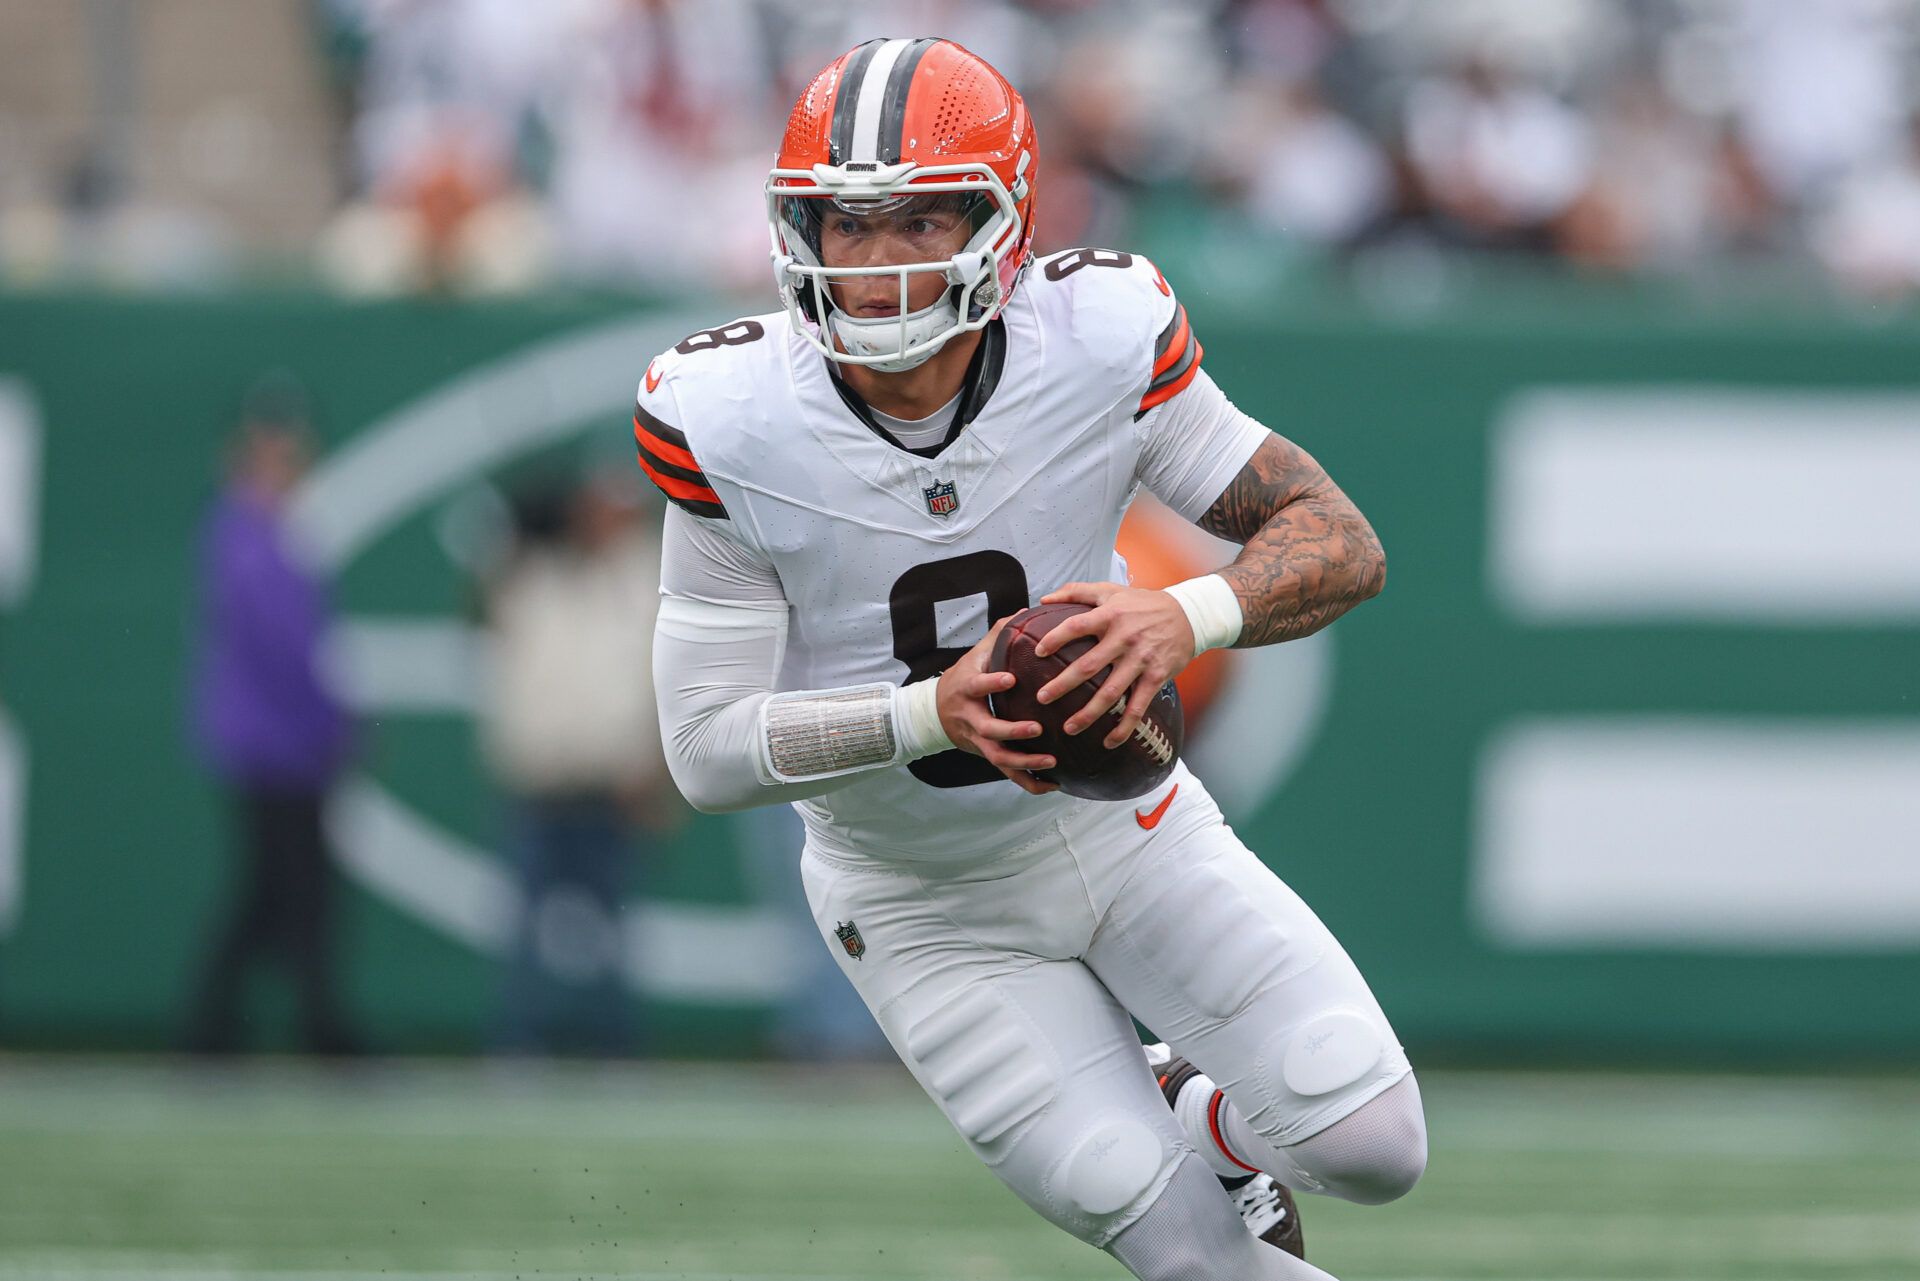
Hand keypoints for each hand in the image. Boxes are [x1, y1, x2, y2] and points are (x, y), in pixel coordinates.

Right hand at [935, 617, 1060, 794]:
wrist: (935, 712)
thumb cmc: (964, 677)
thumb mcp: (975, 654)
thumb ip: (1000, 634)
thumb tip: (1027, 610)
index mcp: (968, 689)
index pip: (977, 686)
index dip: (991, 683)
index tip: (1010, 679)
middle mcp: (971, 719)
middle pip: (990, 730)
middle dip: (1013, 731)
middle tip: (1037, 728)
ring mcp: (978, 741)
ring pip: (999, 758)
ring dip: (1025, 762)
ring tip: (1051, 761)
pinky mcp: (987, 755)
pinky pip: (1008, 774)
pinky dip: (1029, 782)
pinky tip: (1053, 784)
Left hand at [1034, 582, 1193, 748]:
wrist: (1189, 615)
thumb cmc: (1144, 603)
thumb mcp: (1111, 590)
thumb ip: (1076, 591)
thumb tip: (1044, 599)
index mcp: (1110, 616)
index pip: (1076, 626)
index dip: (1055, 639)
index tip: (1038, 653)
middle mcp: (1124, 639)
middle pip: (1088, 665)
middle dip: (1063, 684)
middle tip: (1042, 698)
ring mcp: (1141, 661)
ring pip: (1111, 692)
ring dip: (1088, 713)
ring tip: (1068, 728)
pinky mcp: (1156, 677)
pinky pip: (1137, 707)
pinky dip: (1124, 727)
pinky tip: (1109, 742)